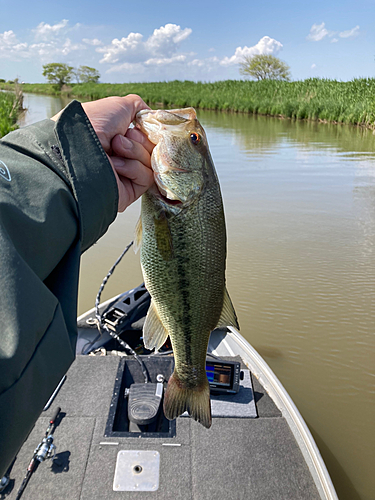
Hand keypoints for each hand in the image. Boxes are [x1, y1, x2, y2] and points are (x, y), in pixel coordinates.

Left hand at [52, 95, 154, 211]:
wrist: (79, 149)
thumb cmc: (92, 124)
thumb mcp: (117, 106)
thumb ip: (137, 107)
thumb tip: (150, 115)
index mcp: (118, 137)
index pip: (147, 136)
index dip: (146, 130)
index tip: (139, 124)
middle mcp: (121, 156)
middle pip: (151, 149)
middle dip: (138, 140)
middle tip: (118, 139)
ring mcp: (125, 174)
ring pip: (150, 161)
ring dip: (134, 151)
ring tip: (114, 150)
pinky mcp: (129, 190)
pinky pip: (146, 177)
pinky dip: (133, 167)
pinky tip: (115, 165)